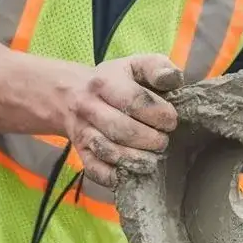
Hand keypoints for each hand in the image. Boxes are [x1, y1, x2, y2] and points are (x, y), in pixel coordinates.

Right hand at [62, 54, 181, 186]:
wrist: (69, 94)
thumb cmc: (114, 81)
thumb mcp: (135, 65)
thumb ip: (157, 67)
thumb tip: (173, 78)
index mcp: (105, 83)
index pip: (133, 101)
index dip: (157, 114)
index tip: (171, 121)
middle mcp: (89, 108)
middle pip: (121, 129)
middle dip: (149, 139)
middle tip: (163, 142)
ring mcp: (83, 132)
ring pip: (108, 151)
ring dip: (135, 159)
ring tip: (153, 160)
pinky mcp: (81, 152)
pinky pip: (95, 170)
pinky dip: (114, 177)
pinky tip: (132, 175)